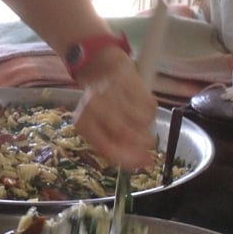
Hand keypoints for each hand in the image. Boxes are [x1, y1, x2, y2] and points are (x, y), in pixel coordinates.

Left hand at [72, 48, 157, 170]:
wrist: (101, 69)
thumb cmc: (100, 106)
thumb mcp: (97, 128)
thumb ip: (113, 147)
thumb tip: (141, 163)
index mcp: (83, 122)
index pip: (107, 147)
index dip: (129, 159)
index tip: (145, 164)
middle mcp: (96, 106)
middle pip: (126, 134)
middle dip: (142, 144)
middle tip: (149, 147)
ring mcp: (114, 93)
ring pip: (142, 122)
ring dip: (145, 128)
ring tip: (138, 123)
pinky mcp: (131, 82)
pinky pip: (149, 107)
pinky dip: (149, 113)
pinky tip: (139, 108)